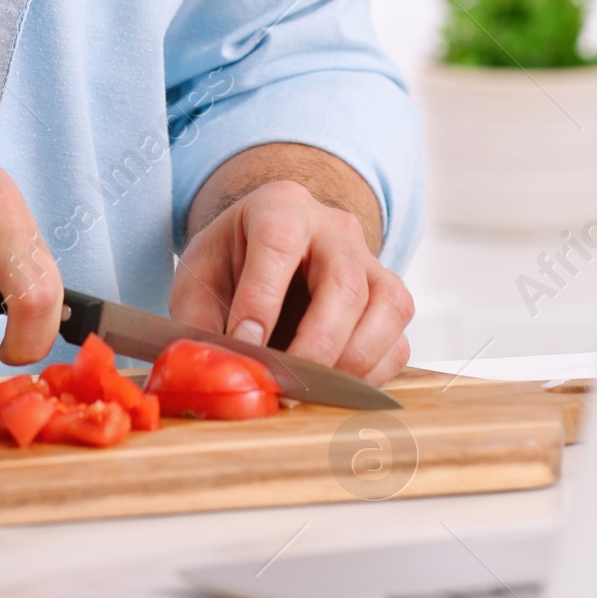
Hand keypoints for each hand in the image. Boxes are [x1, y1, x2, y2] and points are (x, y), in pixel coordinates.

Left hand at [171, 177, 413, 384]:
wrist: (272, 250)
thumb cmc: (234, 261)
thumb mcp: (200, 275)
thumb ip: (198, 320)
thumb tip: (215, 372)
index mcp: (281, 206)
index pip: (278, 243)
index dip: (262, 298)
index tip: (245, 343)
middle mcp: (335, 228)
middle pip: (344, 282)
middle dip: (316, 344)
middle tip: (285, 385)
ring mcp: (370, 262)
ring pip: (386, 308)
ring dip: (351, 362)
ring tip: (310, 391)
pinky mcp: (390, 300)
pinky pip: (397, 342)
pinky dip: (371, 374)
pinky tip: (333, 387)